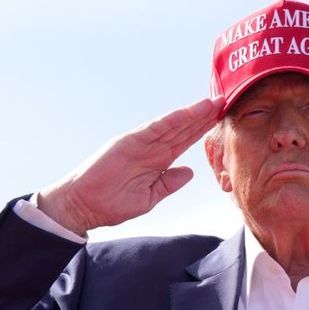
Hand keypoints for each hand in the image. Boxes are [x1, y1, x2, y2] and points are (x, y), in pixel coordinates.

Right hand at [37, 97, 223, 235]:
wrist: (84, 206)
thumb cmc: (112, 204)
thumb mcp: (149, 197)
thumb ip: (168, 183)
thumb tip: (190, 171)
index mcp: (158, 162)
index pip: (184, 142)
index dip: (202, 130)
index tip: (221, 120)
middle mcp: (151, 149)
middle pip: (182, 130)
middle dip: (203, 117)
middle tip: (224, 102)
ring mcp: (140, 144)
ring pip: (172, 126)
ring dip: (192, 115)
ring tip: (211, 103)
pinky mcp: (128, 142)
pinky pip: (153, 129)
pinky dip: (171, 121)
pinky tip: (187, 113)